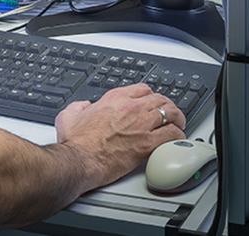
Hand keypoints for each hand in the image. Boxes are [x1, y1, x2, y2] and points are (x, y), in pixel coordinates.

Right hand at [54, 83, 184, 186]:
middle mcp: (131, 108)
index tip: (152, 102)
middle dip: (167, 105)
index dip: (150, 95)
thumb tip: (84, 106)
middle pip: (160, 98)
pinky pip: (171, 134)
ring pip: (170, 113)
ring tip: (179, 123)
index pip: (143, 89)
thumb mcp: (69, 115)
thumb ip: (79, 106)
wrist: (80, 160)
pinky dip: (178, 135)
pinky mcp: (147, 143)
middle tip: (170, 112)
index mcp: (115, 99)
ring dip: (177, 117)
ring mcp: (141, 124)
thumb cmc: (76, 143)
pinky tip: (177, 138)